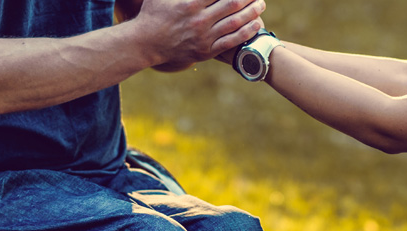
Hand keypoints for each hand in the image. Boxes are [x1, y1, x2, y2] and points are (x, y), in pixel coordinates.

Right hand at [135, 0, 265, 66]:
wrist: (145, 43)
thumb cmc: (153, 13)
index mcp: (189, 3)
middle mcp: (199, 20)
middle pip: (231, 4)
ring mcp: (203, 37)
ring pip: (234, 23)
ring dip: (251, 12)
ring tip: (261, 4)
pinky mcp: (205, 51)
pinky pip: (230, 41)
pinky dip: (245, 32)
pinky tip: (256, 24)